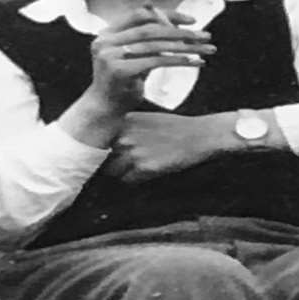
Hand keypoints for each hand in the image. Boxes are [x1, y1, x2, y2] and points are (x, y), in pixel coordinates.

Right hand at [85, 6, 214, 114]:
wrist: (105, 109)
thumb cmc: (123, 82)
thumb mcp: (134, 56)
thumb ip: (148, 38)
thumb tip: (172, 19)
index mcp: (107, 33)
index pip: (141, 14)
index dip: (167, 14)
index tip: (192, 20)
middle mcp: (105, 41)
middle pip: (151, 29)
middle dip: (181, 31)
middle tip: (205, 35)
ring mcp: (110, 56)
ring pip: (155, 45)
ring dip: (184, 46)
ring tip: (205, 49)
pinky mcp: (120, 71)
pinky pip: (156, 61)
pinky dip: (178, 60)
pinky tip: (194, 61)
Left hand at [102, 110, 244, 183]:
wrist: (199, 135)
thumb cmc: (174, 127)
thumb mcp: (145, 118)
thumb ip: (124, 127)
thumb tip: (105, 140)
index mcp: (124, 122)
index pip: (98, 141)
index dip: (100, 150)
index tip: (101, 156)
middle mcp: (125, 136)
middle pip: (102, 158)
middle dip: (108, 163)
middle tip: (117, 166)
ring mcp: (133, 152)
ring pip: (112, 171)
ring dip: (119, 173)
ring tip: (132, 171)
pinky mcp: (144, 167)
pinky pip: (127, 180)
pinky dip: (132, 180)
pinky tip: (143, 174)